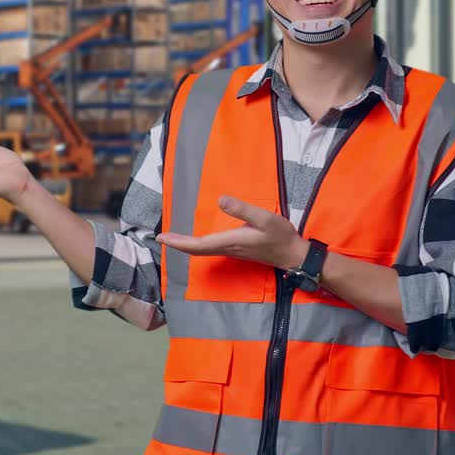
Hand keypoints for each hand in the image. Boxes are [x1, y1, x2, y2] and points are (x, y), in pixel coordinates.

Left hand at [158, 196, 308, 269]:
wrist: (293, 255)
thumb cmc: (280, 236)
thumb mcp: (265, 219)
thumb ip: (243, 209)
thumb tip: (221, 200)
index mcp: (231, 241)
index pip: (199, 244)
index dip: (179, 242)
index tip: (163, 238)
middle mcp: (228, 248)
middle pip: (197, 249)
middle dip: (178, 244)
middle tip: (161, 238)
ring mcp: (232, 251)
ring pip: (203, 250)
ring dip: (186, 245)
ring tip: (173, 238)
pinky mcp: (236, 249)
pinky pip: (210, 249)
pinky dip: (197, 245)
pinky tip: (195, 240)